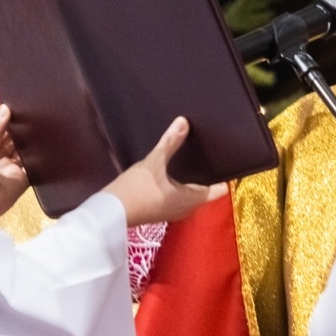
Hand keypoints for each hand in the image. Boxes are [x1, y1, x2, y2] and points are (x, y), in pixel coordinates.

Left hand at [0, 105, 28, 219]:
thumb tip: (6, 109)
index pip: (0, 131)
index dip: (8, 120)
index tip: (18, 107)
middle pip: (14, 140)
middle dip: (20, 129)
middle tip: (30, 115)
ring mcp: (11, 169)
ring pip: (25, 151)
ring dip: (30, 141)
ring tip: (37, 126)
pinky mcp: (23, 180)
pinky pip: (34, 167)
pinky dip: (38, 158)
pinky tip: (42, 145)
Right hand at [106, 117, 227, 224]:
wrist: (110, 213)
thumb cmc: (136, 190)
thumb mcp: (154, 163)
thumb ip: (170, 143)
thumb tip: (183, 122)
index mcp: (192, 200)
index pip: (218, 191)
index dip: (223, 177)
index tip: (225, 161)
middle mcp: (186, 209)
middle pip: (205, 192)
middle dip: (206, 175)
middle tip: (207, 154)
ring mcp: (173, 212)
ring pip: (190, 195)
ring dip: (190, 181)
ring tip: (191, 159)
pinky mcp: (160, 211)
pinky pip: (177, 197)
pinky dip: (178, 186)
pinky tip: (171, 172)